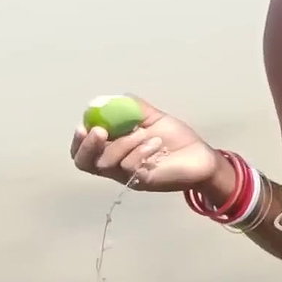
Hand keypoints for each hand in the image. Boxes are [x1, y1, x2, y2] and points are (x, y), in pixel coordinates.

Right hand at [70, 94, 220, 191]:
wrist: (202, 157)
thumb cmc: (176, 139)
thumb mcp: (152, 118)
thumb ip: (129, 108)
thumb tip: (101, 100)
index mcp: (114, 148)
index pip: (83, 150)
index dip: (78, 140)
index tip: (83, 125)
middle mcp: (116, 165)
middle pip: (85, 163)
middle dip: (87, 146)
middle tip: (100, 131)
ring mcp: (128, 175)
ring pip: (108, 162)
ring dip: (124, 143)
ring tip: (144, 134)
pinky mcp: (142, 181)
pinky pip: (129, 167)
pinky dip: (139, 151)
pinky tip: (155, 143)